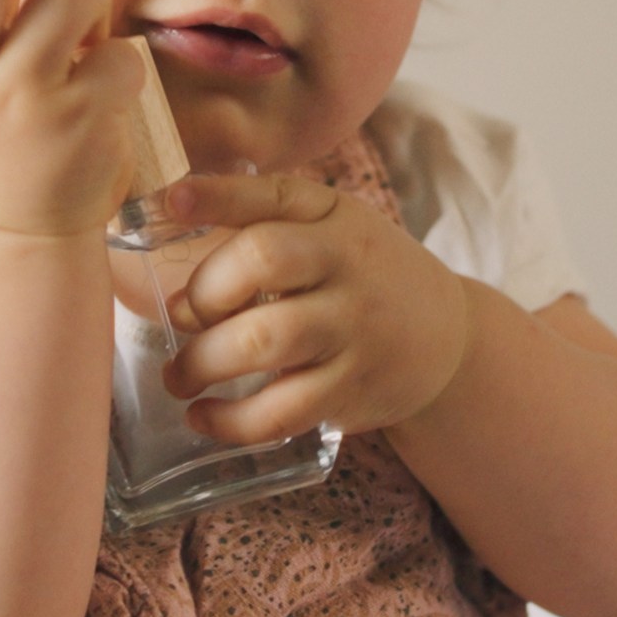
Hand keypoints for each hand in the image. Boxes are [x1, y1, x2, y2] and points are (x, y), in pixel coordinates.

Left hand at [160, 173, 469, 443]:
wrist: (446, 337)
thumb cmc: (360, 270)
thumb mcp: (328, 223)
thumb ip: (261, 213)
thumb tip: (170, 207)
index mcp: (331, 215)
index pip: (272, 194)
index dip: (218, 196)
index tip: (172, 202)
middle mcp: (345, 264)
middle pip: (263, 260)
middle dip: (204, 291)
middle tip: (182, 317)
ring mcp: (353, 329)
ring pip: (267, 340)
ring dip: (204, 361)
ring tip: (179, 375)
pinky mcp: (352, 391)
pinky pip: (283, 411)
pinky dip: (231, 422)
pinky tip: (203, 416)